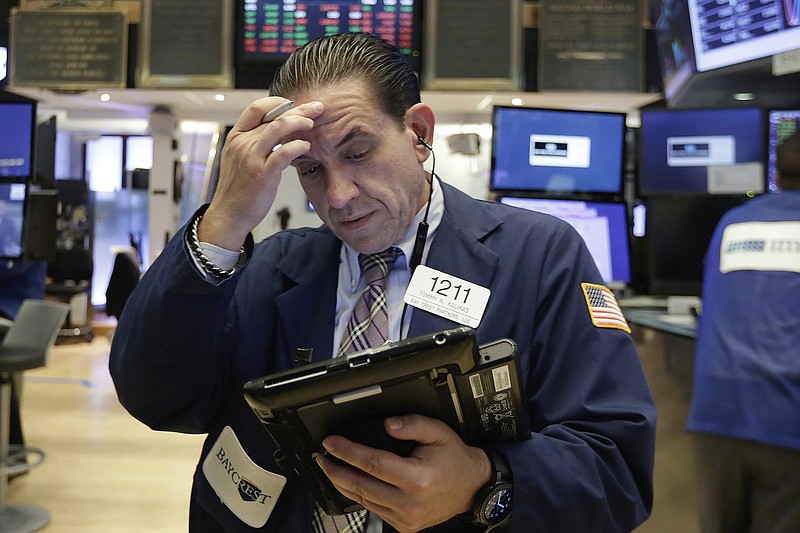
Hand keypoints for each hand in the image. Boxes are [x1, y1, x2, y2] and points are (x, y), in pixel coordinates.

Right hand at [198, 98, 323, 249]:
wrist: (229, 214)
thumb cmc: (240, 188)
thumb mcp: (242, 159)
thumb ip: (256, 143)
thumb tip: (280, 130)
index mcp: (236, 137)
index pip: (256, 108)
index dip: (277, 102)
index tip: (294, 104)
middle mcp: (242, 143)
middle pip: (273, 116)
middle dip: (298, 109)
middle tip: (317, 107)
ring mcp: (251, 158)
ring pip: (278, 128)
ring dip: (299, 122)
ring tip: (312, 123)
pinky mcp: (262, 174)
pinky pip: (283, 153)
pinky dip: (298, 146)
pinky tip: (306, 146)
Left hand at [317, 414, 491, 531]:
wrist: (473, 487)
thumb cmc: (455, 460)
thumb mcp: (439, 432)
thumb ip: (412, 424)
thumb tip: (387, 425)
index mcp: (418, 478)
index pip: (372, 463)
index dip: (347, 452)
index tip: (331, 443)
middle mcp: (410, 501)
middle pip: (361, 485)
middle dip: (336, 470)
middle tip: (322, 457)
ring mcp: (406, 518)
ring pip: (363, 500)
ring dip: (342, 484)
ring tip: (330, 468)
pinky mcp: (404, 526)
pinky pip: (373, 510)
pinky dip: (358, 496)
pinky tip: (350, 483)